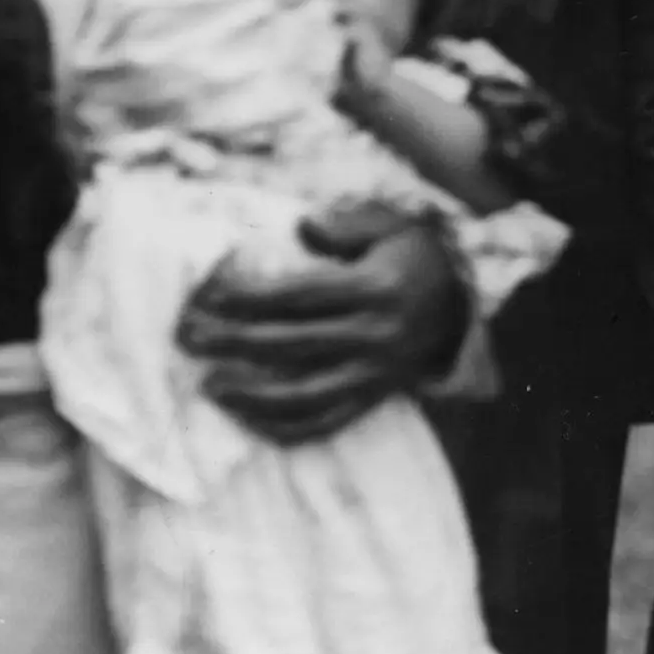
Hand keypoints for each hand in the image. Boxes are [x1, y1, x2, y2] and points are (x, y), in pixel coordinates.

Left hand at [178, 200, 472, 443]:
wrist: (464, 302)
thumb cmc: (417, 256)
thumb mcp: (392, 225)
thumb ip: (346, 225)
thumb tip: (302, 228)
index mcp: (377, 289)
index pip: (299, 296)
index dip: (249, 297)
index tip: (208, 294)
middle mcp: (378, 336)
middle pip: (292, 345)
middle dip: (233, 342)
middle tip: (189, 338)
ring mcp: (377, 374)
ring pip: (305, 396)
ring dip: (252, 396)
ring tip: (210, 386)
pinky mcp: (376, 398)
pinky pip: (327, 424)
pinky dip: (284, 429)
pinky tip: (247, 419)